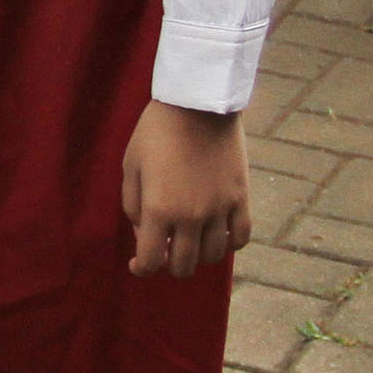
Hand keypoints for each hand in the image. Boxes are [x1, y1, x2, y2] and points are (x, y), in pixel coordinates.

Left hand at [123, 102, 250, 279]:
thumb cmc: (156, 132)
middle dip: (169, 264)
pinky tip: (217, 235)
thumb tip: (144, 233)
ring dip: (199, 255)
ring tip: (190, 240)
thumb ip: (132, 206)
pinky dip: (229, 244)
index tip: (138, 263)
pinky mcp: (240, 198)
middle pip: (184, 266)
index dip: (141, 269)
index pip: (151, 262)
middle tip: (165, 250)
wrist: (197, 104)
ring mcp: (219, 208)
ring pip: (213, 256)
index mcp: (158, 209)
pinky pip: (241, 238)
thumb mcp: (131, 166)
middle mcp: (191, 216)